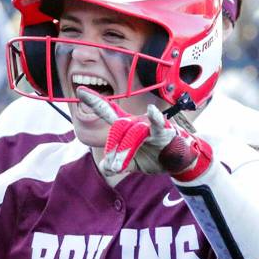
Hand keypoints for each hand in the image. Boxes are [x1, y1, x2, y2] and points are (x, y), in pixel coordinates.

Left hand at [77, 87, 211, 180]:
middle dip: (113, 148)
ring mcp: (149, 126)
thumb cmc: (153, 157)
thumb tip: (105, 168)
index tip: (80, 91)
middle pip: (118, 128)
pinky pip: (159, 125)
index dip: (95, 101)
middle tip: (113, 167)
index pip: (108, 111)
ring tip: (119, 168)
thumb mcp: (130, 164)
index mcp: (126, 126)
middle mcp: (136, 122)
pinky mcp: (164, 132)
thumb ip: (115, 166)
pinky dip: (156, 118)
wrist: (177, 163)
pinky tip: (152, 111)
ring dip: (124, 152)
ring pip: (132, 134)